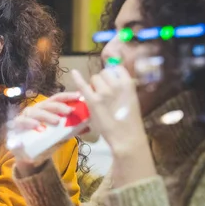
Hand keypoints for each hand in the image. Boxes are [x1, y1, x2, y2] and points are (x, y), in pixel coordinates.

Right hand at [12, 92, 81, 176]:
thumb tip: (89, 126)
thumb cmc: (45, 142)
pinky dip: (30, 123)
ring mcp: (25, 117)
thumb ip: (71, 130)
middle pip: (47, 104)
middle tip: (69, 111)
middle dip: (58, 106)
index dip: (67, 96)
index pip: (57, 99)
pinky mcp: (17, 125)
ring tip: (57, 121)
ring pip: (35, 111)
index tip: (78, 96)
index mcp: (46, 109)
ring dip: (46, 115)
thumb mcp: (60, 136)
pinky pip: (22, 121)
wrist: (29, 156)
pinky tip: (39, 127)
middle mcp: (36, 110)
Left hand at [71, 67, 155, 185]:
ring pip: (93, 79)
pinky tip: (74, 72)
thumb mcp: (131, 99)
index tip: (111, 83)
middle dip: (101, 82)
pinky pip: (83, 85)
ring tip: (98, 99)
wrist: (126, 137)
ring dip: (93, 86)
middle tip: (104, 96)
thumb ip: (121, 88)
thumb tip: (110, 79)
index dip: (112, 75)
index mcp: (128, 83)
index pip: (116, 69)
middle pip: (102, 74)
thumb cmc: (129, 120)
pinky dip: (77, 78)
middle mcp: (116, 85)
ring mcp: (104, 92)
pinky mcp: (93, 101)